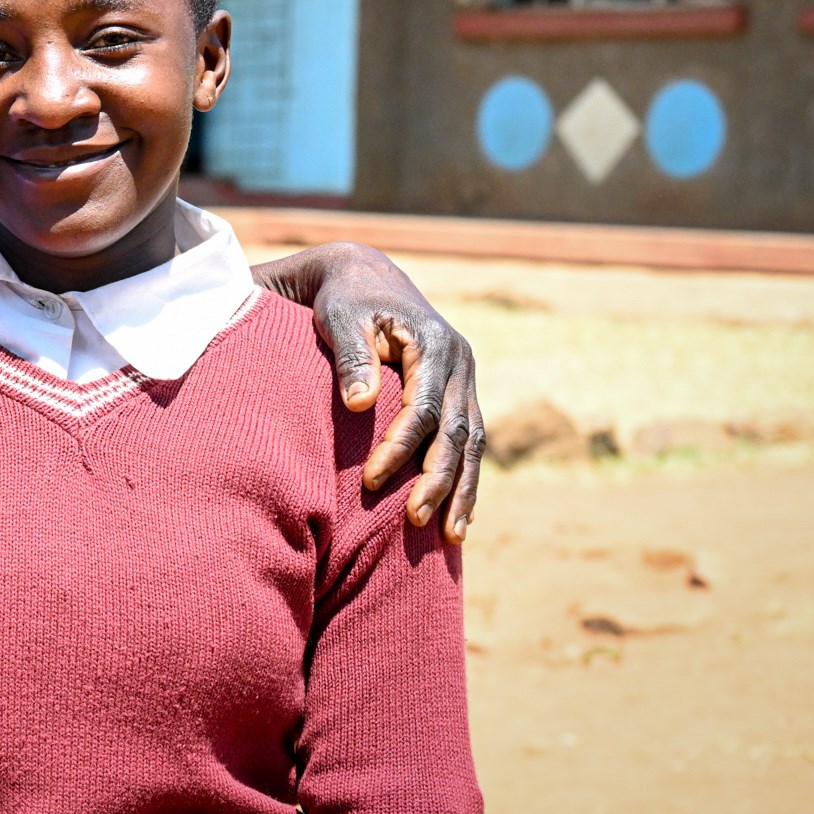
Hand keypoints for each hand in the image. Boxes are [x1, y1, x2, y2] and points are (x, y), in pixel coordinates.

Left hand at [250, 242, 482, 541]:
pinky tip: (459, 516)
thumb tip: (358, 404)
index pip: (422, 408)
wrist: (366, 278)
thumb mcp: (341, 317)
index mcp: (434, 345)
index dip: (400, 447)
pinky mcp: (460, 393)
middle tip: (413, 519)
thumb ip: (351, 356)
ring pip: (473, 444)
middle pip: (457, 433)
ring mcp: (465, 380)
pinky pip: (471, 443)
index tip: (370, 480)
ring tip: (451, 536)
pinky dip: (466, 478)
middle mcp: (460, 364)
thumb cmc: (346, 300)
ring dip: (462, 489)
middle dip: (438, 480)